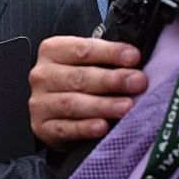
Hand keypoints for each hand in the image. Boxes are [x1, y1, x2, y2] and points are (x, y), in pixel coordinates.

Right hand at [29, 36, 147, 149]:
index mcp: (53, 51)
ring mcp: (40, 102)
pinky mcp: (43, 127)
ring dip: (102, 105)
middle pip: (79, 77)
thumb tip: (136, 58)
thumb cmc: (75, 82)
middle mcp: (44, 75)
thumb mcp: (86, 62)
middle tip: (137, 83)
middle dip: (112, 80)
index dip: (110, 53)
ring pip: (72, 104)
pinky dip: (85, 128)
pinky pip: (65, 128)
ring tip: (126, 106)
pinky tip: (102, 127)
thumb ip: (105, 57)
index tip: (134, 57)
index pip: (83, 49)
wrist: (55, 110)